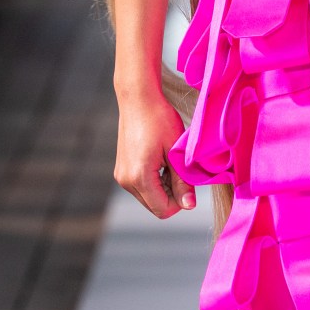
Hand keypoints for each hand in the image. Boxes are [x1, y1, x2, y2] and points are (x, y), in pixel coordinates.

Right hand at [114, 93, 195, 220]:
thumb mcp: (176, 152)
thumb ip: (182, 182)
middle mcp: (126, 181)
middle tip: (179, 169)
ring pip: (148, 198)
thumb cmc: (159, 119)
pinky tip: (160, 162)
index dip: (180, 201)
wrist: (138, 99)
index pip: (163, 210)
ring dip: (163, 188)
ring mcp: (121, 176)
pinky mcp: (121, 170)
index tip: (187, 181)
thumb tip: (189, 206)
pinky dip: (154, 181)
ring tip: (169, 163)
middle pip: (155, 207)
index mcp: (139, 177)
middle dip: (172, 195)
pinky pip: (141, 187)